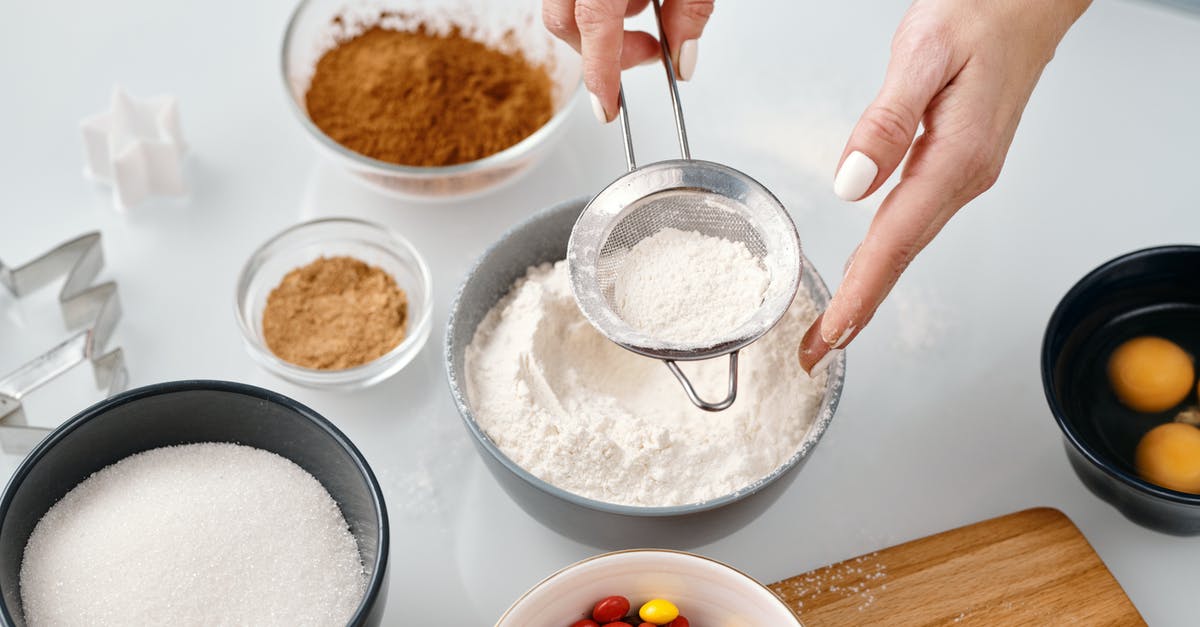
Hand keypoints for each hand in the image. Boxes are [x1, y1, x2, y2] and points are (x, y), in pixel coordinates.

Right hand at [542, 0, 713, 121]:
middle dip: (603, 52)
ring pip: (566, 9)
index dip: (600, 72)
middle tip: (649, 53)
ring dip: (602, 25)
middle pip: (566, 23)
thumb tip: (682, 58)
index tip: (607, 109)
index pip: (593, 24)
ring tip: (646, 9)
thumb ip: (690, 9)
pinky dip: (598, 3)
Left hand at [799, 0, 1090, 373]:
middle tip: (817, 350)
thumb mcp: (924, 51)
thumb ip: (887, 120)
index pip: (895, 243)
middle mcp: (964, 176)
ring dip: (871, 287)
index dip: (859, 295)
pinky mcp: (958, 162)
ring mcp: (965, 173)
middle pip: (901, 257)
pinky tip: (870, 268)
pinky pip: (915, 221)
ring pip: (909, 243)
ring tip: (835, 325)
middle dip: (859, 308)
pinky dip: (887, 255)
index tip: (831, 334)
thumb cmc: (983, 12)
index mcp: (954, 158)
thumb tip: (853, 183)